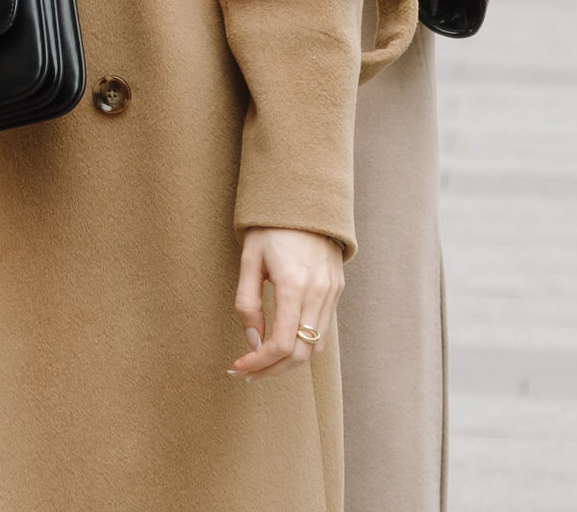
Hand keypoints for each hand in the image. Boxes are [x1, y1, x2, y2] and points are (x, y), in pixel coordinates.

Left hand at [231, 226, 342, 379]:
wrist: (304, 201)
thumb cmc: (269, 229)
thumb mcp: (249, 262)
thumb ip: (248, 304)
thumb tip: (254, 343)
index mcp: (294, 285)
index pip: (281, 343)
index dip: (259, 363)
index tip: (239, 366)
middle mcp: (319, 293)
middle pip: (300, 353)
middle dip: (272, 370)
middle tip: (247, 374)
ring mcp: (332, 293)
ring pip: (315, 347)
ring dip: (288, 362)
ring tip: (262, 365)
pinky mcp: (337, 291)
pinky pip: (323, 332)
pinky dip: (303, 346)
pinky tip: (282, 346)